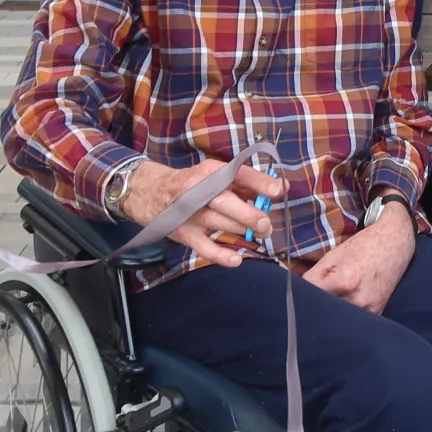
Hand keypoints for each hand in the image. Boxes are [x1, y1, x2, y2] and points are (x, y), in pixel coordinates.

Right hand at [119, 160, 286, 267]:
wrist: (150, 192)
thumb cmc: (192, 184)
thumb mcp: (214, 175)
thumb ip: (246, 182)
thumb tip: (280, 188)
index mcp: (210, 171)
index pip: (237, 173)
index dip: (260, 182)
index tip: (279, 190)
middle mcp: (198, 189)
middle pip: (225, 201)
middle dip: (249, 214)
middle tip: (266, 224)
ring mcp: (189, 212)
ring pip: (217, 223)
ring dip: (241, 231)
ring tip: (258, 236)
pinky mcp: (182, 232)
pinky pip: (203, 247)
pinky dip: (220, 255)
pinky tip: (236, 259)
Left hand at [303, 201, 414, 311]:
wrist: (395, 245)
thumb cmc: (363, 246)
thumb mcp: (333, 256)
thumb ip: (312, 276)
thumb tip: (294, 292)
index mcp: (344, 282)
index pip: (312, 299)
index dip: (301, 299)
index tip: (294, 299)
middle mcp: (357, 300)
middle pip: (325, 313)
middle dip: (315, 309)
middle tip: (308, 304)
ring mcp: (368, 310)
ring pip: (338, 320)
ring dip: (329, 314)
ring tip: (325, 305)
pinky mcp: (376, 314)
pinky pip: (354, 321)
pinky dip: (345, 316)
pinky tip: (342, 307)